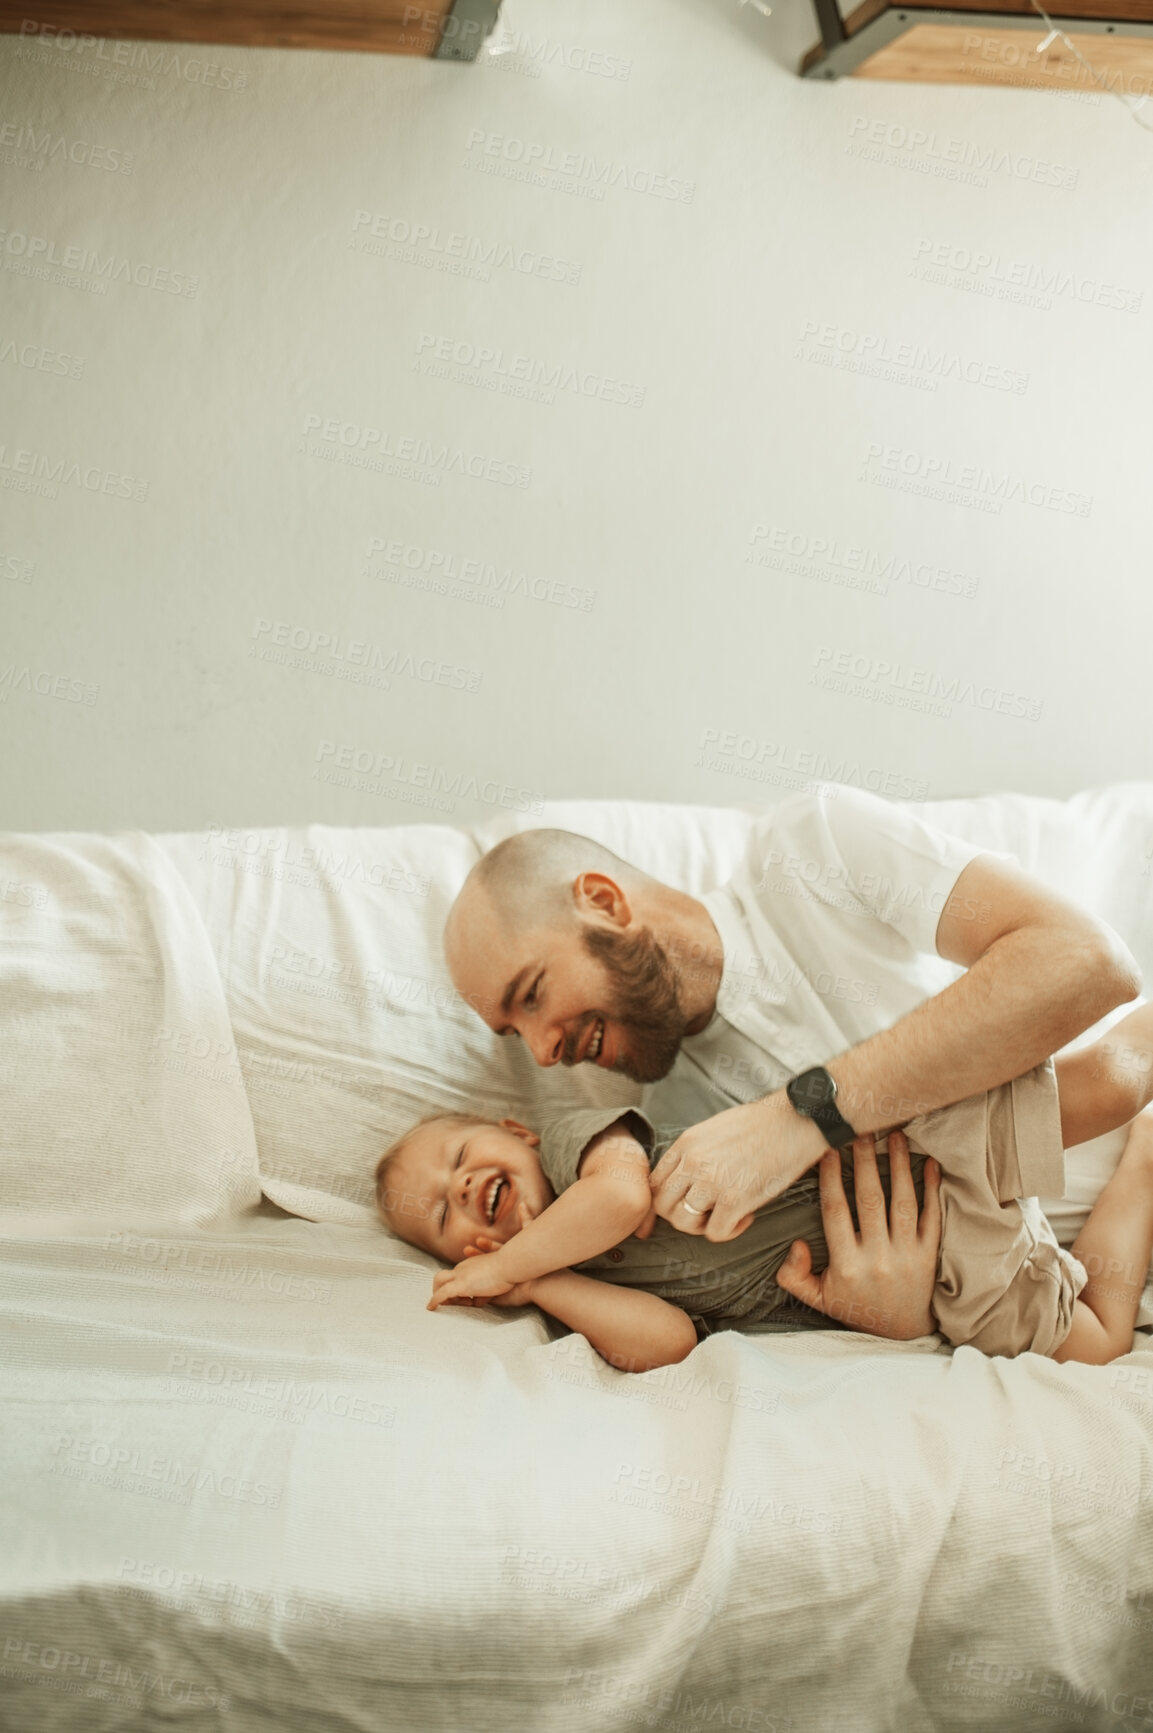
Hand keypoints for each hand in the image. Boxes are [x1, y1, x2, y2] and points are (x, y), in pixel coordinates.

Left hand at [427, 1246, 516, 1309]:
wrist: (511, 1264)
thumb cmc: (509, 1272)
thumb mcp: (495, 1282)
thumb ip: (485, 1290)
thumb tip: (477, 1301)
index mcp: (471, 1264)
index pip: (457, 1276)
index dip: (457, 1289)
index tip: (466, 1300)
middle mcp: (463, 1268)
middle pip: (444, 1277)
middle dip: (442, 1290)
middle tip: (449, 1303)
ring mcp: (461, 1275)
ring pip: (439, 1282)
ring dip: (438, 1295)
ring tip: (441, 1306)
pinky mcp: (461, 1285)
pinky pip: (442, 1294)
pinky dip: (435, 1301)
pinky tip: (430, 1308)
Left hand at [649, 1094, 827, 1240]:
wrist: (794, 1122)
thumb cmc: (760, 1124)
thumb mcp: (712, 1130)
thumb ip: (693, 1153)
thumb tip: (684, 1179)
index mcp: (685, 1144)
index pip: (654, 1183)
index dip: (664, 1201)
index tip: (681, 1206)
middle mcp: (692, 1163)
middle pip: (663, 1206)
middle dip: (682, 1215)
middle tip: (706, 1212)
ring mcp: (711, 1182)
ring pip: (684, 1223)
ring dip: (704, 1225)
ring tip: (726, 1214)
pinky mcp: (735, 1200)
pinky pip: (715, 1233)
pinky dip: (730, 1231)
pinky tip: (746, 1216)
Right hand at [774, 1131, 941, 1338]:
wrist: (903, 1333)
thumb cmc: (857, 1308)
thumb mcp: (818, 1299)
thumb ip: (794, 1275)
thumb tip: (795, 1243)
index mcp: (847, 1265)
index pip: (835, 1211)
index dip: (831, 1177)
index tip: (828, 1149)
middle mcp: (878, 1258)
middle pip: (870, 1199)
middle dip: (865, 1160)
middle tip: (861, 1130)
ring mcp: (907, 1256)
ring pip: (903, 1202)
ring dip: (899, 1166)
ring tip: (896, 1135)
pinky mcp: (930, 1256)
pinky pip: (933, 1218)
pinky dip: (932, 1189)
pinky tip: (930, 1164)